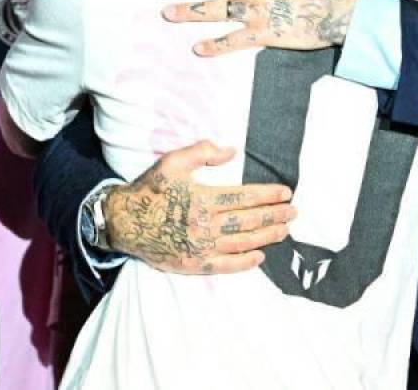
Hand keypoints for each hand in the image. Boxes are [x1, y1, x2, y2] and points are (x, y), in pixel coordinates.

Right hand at [105, 140, 294, 274]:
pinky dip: (245, 262)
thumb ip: (202, 152)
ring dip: (267, 236)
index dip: (268, 195)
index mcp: (201, 198)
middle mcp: (204, 225)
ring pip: (242, 243)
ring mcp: (200, 247)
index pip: (244, 197)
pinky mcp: (193, 264)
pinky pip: (226, 266)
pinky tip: (259, 256)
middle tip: (294, 212)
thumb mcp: (172, 161)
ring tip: (285, 230)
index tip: (286, 192)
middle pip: (248, 220)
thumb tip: (232, 151)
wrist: (123, 221)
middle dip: (275, 215)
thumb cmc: (149, 189)